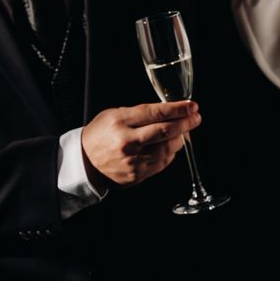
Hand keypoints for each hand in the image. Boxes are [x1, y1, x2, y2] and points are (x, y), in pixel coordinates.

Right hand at [82, 101, 200, 190]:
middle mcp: (128, 142)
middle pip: (166, 131)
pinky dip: (170, 152)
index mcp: (120, 122)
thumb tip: (171, 112)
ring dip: (180, 138)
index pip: (156, 113)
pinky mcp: (138, 174)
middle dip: (186, 123)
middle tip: (196, 117)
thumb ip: (141, 113)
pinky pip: (163, 162)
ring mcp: (134, 160)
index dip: (178, 109)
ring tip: (183, 131)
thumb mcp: (115, 115)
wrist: (84, 162)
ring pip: (168, 148)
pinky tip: (171, 145)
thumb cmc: (100, 134)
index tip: (192, 106)